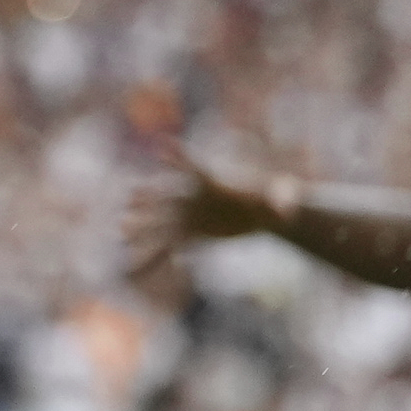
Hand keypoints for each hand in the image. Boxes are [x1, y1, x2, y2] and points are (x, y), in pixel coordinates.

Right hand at [129, 151, 290, 284]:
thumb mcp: (280, 198)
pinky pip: (172, 246)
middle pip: (170, 197)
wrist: (267, 214)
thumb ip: (281, 198)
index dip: (179, 156)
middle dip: (151, 200)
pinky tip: (140, 265)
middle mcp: (196, 198)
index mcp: (214, 183)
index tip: (162, 146)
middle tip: (132, 198)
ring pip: (163, 224)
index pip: (195, 167)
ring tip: (123, 233)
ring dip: (145, 228)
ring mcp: (191, 217)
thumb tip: (287, 204)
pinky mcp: (195, 234)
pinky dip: (157, 256)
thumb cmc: (273, 200)